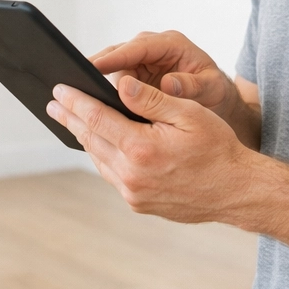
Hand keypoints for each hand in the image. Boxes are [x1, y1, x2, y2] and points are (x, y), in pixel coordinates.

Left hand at [46, 75, 257, 223]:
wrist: (236, 191)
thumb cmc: (218, 149)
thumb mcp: (189, 114)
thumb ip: (151, 100)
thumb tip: (121, 85)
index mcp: (142, 147)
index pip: (97, 118)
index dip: (75, 101)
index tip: (59, 89)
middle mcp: (132, 174)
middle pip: (91, 139)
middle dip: (71, 118)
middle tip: (53, 104)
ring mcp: (133, 193)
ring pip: (99, 159)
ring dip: (84, 138)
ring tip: (71, 121)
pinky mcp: (138, 204)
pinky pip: (112, 176)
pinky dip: (102, 157)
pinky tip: (99, 145)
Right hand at [89, 30, 246, 122]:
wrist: (215, 97)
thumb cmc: (213, 88)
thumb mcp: (210, 87)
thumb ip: (191, 85)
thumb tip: (168, 83)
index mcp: (170, 44)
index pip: (137, 47)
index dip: (115, 57)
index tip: (94, 66)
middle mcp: (150, 49)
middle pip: (116, 54)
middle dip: (95, 67)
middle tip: (72, 81)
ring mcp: (139, 62)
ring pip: (110, 69)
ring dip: (95, 82)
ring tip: (74, 96)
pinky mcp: (133, 77)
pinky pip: (113, 82)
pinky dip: (103, 93)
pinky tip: (88, 107)